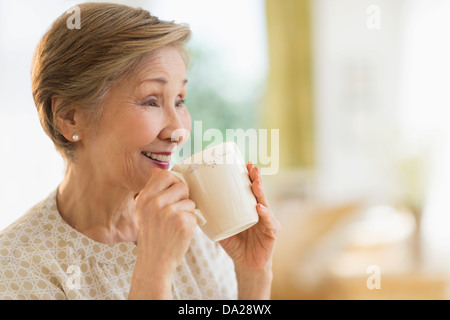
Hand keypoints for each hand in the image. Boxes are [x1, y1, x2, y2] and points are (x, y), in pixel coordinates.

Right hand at [129, 168, 196, 298]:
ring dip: (188, 212)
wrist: (154, 263)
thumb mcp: (144, 211)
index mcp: (144, 198)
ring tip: (176, 225)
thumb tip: (156, 170)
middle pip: (182, 186)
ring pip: (190, 201)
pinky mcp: (182, 222)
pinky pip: (195, 214)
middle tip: (176, 212)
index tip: (175, 193)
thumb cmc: (153, 236)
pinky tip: (181, 233)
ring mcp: (168, 212)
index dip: (174, 181)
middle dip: (184, 198)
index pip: (164, 174)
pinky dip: (192, 224)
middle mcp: (154, 203)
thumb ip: (152, 192)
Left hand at [219, 162, 280, 271]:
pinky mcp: (272, 233)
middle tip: (251, 168)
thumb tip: (194, 206)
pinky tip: (259, 208)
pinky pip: (269, 222)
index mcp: (249, 208)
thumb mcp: (222, 229)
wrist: (247, 265)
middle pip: (259, 192)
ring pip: (265, 203)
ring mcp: (268, 221)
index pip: (250, 189)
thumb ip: (212, 219)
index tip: (245, 163)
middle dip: (256, 179)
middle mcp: (261, 211)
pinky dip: (265, 214)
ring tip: (255, 183)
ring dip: (260, 192)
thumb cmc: (236, 245)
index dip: (248, 176)